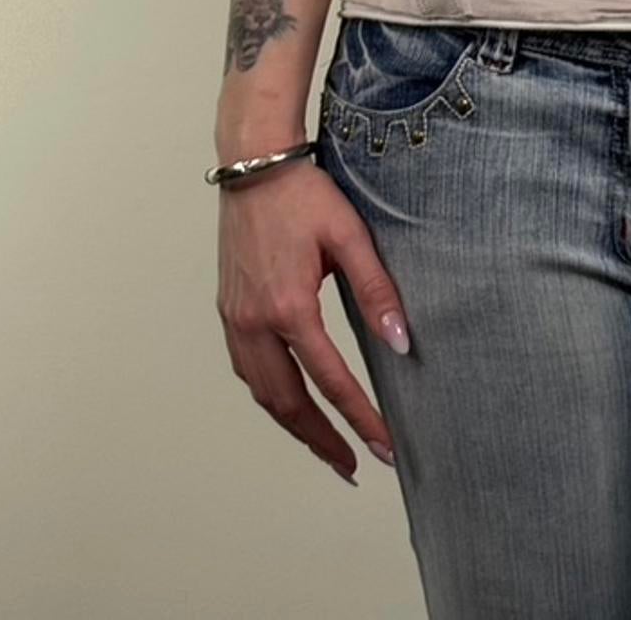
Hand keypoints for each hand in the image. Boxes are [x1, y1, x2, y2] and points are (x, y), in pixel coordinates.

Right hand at [215, 159, 408, 486]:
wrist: (254, 165)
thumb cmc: (305, 195)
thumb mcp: (351, 236)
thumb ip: (377, 290)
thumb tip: (401, 341)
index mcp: (289, 307)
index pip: (330, 380)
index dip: (360, 418)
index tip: (384, 446)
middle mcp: (254, 321)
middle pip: (287, 402)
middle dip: (321, 439)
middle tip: (354, 465)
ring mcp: (235, 317)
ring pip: (261, 391)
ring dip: (293, 424)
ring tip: (325, 445)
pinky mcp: (228, 308)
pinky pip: (247, 368)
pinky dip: (271, 395)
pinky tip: (290, 401)